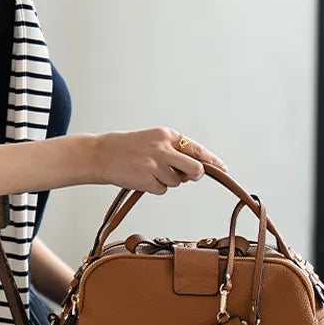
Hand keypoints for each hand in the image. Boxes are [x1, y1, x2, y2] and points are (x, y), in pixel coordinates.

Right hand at [92, 127, 226, 194]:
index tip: (223, 168)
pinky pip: (162, 189)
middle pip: (195, 169)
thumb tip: (195, 171)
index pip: (196, 149)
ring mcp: (156, 164)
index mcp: (166, 135)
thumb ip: (174, 152)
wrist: (101, 154)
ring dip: (166, 181)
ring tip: (148, 171)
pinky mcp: (147, 179)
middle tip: (184, 176)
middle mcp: (164, 148)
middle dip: (193, 176)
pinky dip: (154, 187)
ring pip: (177, 181)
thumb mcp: (153, 141)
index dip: (212, 161)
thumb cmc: (127, 148)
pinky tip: (141, 178)